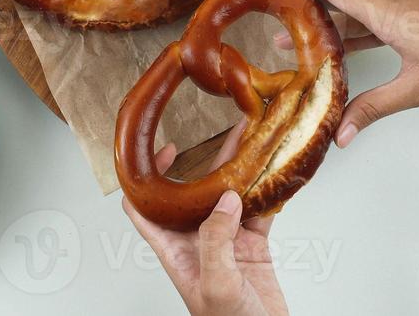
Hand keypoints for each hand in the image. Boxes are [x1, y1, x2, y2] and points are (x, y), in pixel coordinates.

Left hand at [122, 124, 288, 315]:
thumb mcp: (216, 284)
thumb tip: (226, 199)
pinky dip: (266, 191)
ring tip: (249, 141)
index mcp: (174, 249)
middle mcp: (196, 240)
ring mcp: (225, 242)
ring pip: (228, 194)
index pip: (145, 206)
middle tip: (218, 134)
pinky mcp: (252, 246)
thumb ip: (216, 240)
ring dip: (239, 169)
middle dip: (204, 160)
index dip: (147, 177)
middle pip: (193, 191)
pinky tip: (273, 173)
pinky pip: (258, 210)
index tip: (165, 151)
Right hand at [262, 0, 418, 148]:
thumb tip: (340, 134)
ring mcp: (406, 8)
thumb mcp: (417, 90)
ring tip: (294, 37)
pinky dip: (350, 28)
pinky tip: (340, 47)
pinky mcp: (417, 18)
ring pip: (355, 7)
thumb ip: (373, 108)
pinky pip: (373, 16)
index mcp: (387, 10)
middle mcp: (392, 1)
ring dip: (325, 18)